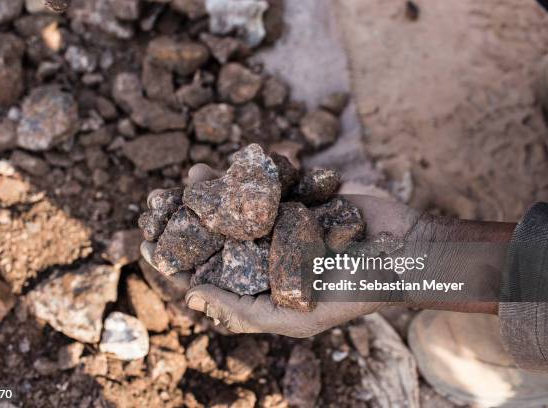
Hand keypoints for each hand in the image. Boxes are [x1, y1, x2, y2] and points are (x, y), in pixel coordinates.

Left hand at [141, 164, 422, 336]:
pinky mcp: (295, 196)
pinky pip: (263, 182)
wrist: (403, 250)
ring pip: (234, 204)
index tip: (144, 242)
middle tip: (157, 201)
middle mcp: (262, 254)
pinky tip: (227, 164)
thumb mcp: (296, 316)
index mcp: (257, 286)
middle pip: (212, 236)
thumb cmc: (353, 292)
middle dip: (184, 218)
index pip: (203, 276)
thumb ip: (243, 309)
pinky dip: (245, 172)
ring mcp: (278, 223)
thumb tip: (190, 296)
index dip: (171, 261)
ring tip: (190, 175)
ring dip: (209, 189)